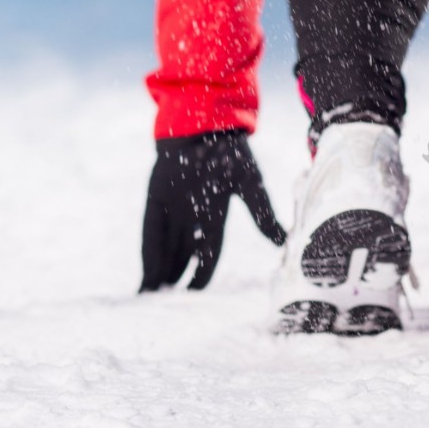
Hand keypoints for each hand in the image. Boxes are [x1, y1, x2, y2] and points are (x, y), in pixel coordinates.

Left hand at [140, 130, 287, 291]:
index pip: (207, 254)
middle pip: (180, 256)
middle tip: (166, 306)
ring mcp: (172, 208)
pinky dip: (149, 254)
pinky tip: (146, 275)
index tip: (194, 295)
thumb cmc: (231, 151)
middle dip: (174, 280)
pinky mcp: (155, 198)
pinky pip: (150, 231)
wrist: (207, 120)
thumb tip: (282, 242)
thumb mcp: (250, 185)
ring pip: (164, 248)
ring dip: (158, 273)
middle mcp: (190, 217)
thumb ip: (262, 215)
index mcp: (214, 216)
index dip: (201, 275)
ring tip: (152, 299)